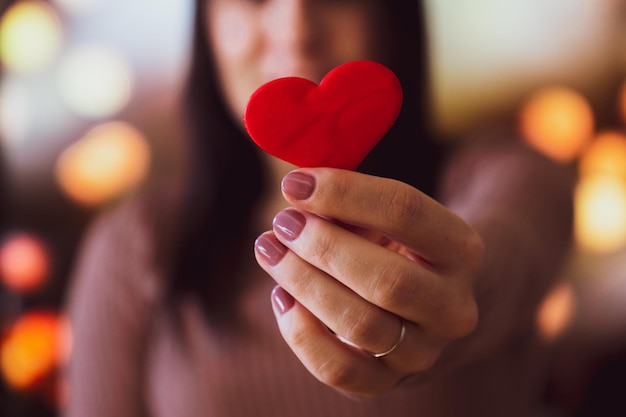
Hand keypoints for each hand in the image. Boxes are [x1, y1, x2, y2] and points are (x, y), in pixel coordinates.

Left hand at [254, 168, 483, 396]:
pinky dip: (300, 333)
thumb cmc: (396, 244)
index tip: (295, 184)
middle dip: (324, 247)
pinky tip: (282, 296)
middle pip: (387, 280)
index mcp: (462, 250)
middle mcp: (453, 307)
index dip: (345, 194)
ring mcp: (423, 352)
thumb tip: (297, 197)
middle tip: (284, 223)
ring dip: (303, 283)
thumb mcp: (386, 216)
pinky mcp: (387, 382)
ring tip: (271, 250)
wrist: (425, 301)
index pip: (406, 213)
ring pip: (359, 325)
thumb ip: (349, 204)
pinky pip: (338, 369)